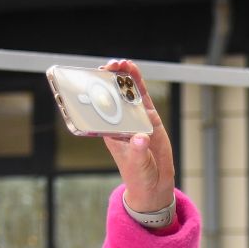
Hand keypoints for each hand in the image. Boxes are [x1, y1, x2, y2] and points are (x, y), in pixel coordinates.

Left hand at [99, 59, 175, 213]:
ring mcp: (135, 118)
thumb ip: (139, 150)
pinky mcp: (149, 118)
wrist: (154, 184)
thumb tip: (141, 137)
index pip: (99, 109)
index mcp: (111, 133)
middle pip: (112, 97)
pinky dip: (138, 83)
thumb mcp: (138, 164)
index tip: (94, 82)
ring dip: (123, 78)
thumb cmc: (140, 176)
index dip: (95, 94)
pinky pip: (142, 97)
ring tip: (121, 62)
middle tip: (109, 67)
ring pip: (126, 93)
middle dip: (108, 80)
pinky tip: (133, 69)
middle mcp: (121, 123)